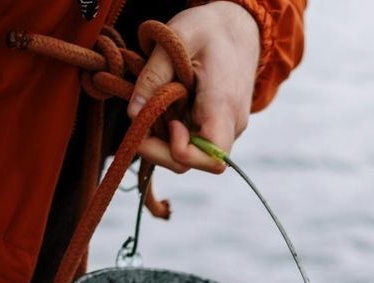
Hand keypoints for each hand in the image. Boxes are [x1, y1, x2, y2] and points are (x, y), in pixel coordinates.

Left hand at [129, 1, 260, 173]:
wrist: (241, 28)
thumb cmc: (211, 29)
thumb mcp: (177, 39)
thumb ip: (153, 75)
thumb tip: (133, 113)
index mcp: (224, 106)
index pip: (211, 157)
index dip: (180, 152)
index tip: (166, 122)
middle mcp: (231, 125)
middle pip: (195, 163)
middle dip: (160, 151)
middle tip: (141, 120)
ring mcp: (227, 129)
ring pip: (191, 157)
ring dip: (163, 142)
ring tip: (152, 109)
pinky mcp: (218, 127)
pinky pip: (193, 144)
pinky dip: (171, 134)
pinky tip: (164, 110)